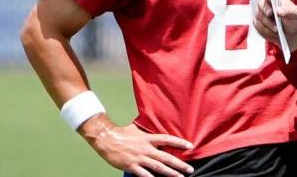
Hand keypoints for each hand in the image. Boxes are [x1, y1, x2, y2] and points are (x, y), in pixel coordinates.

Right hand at [79, 113, 193, 176]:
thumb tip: (156, 124)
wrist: (106, 139)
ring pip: (158, 167)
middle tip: (190, 169)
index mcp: (148, 138)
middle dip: (179, 164)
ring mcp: (139, 158)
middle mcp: (146, 148)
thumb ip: (147, 130)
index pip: (167, 139)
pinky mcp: (131, 166)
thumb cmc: (122, 133)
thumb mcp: (137, 128)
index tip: (190, 145)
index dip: (179, 142)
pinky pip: (144, 175)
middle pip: (166, 157)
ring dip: (170, 173)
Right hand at [253, 0, 296, 52]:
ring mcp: (260, 14)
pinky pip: (258, 28)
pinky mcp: (257, 24)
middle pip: (260, 6)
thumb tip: (278, 10)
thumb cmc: (293, 21)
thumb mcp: (296, 15)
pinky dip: (267, 32)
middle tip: (273, 23)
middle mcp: (265, 4)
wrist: (290, 35)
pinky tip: (273, 34)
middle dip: (266, 15)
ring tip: (277, 30)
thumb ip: (288, 11)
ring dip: (268, 26)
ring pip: (258, 19)